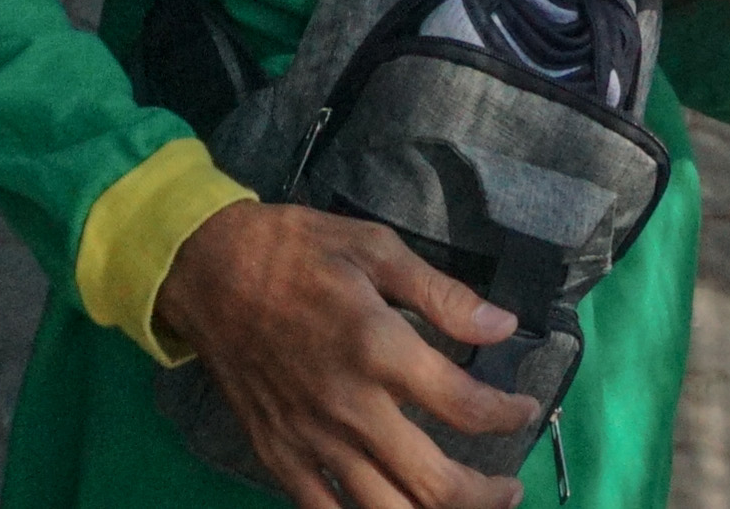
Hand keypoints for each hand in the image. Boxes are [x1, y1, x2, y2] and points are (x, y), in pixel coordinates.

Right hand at [154, 201, 538, 508]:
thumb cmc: (295, 251)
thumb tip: (502, 326)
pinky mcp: (279, 456)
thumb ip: (441, 294)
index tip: (524, 409)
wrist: (205, 270)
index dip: (508, 415)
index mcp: (380, 349)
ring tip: (465, 508)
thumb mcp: (374, 248)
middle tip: (510, 488)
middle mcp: (351, 407)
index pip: (466, 407)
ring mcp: (312, 440)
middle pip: (436, 483)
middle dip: (487, 494)